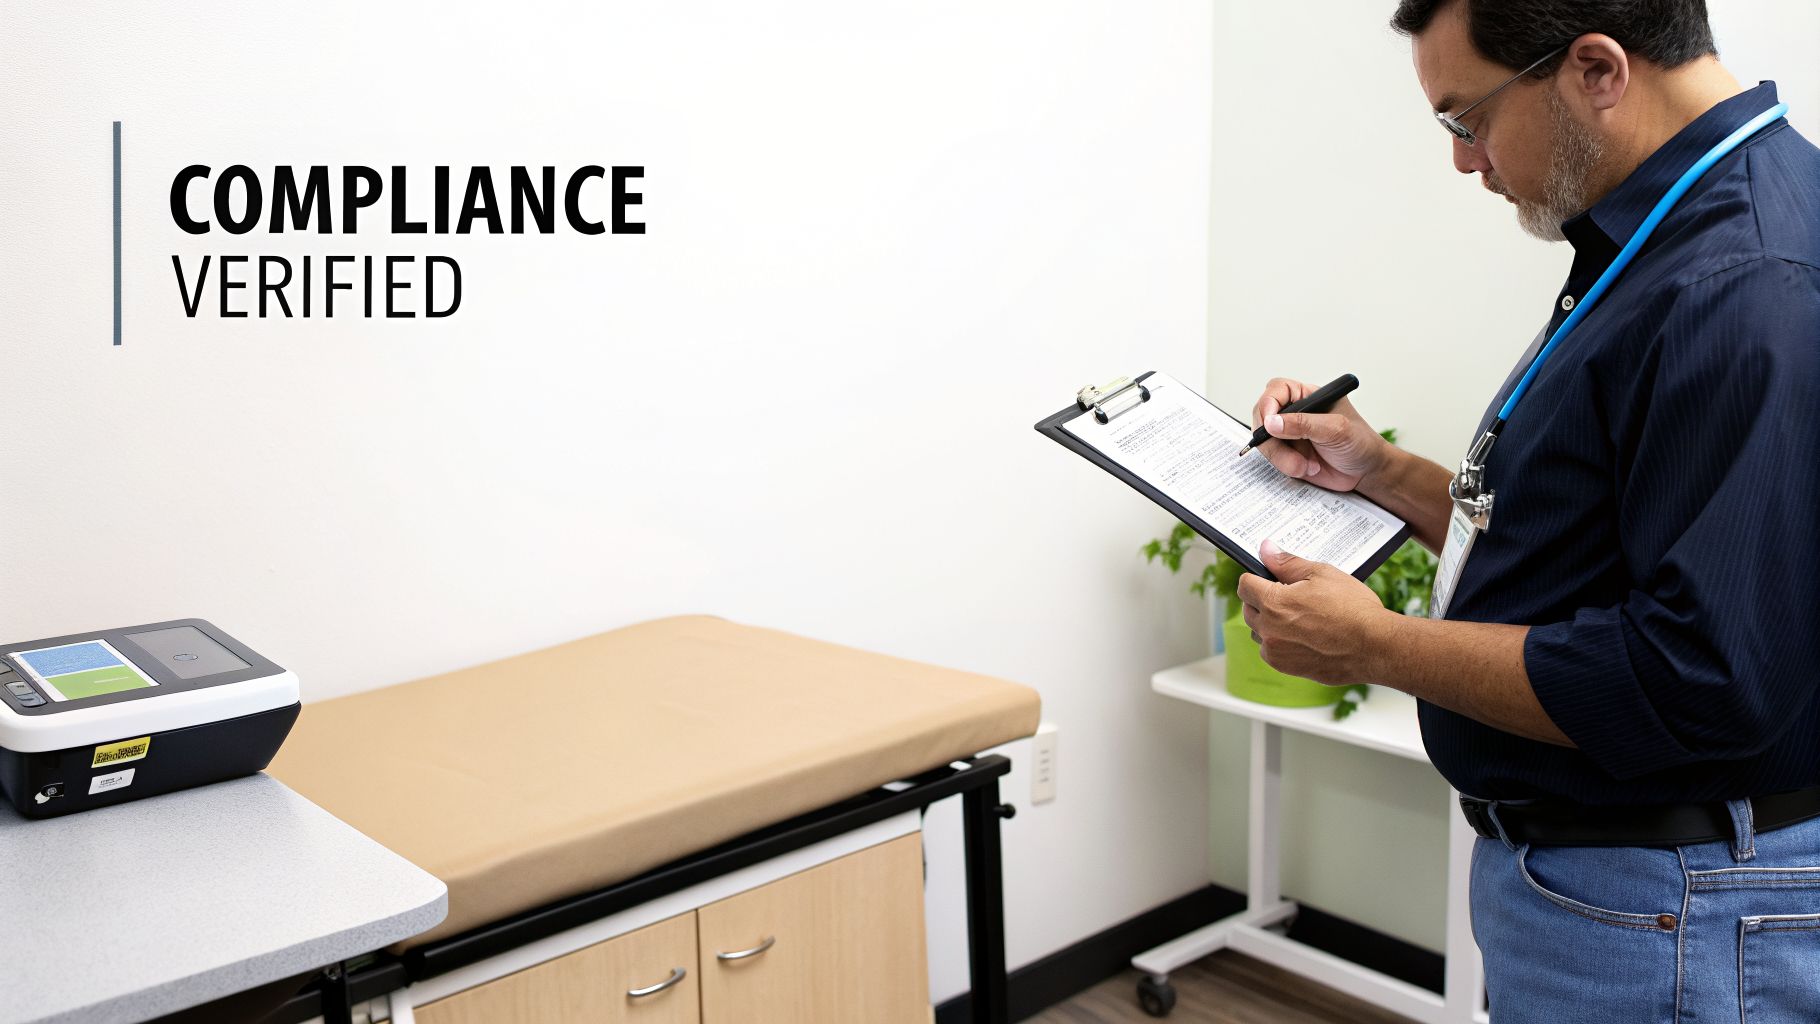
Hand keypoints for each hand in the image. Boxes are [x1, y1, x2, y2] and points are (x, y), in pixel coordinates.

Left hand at [1235, 540, 1395, 685]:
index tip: (1270, 579)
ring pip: (1259, 632)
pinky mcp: (1288, 668)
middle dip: (1262, 600)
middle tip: (1291, 596)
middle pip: (1249, 609)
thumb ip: (1287, 563)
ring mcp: (1277, 652)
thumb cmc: (1353, 609)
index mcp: (1273, 603)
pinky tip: (1305, 636)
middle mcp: (1268, 630)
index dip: (1257, 578)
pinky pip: (1273, 652)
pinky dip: (1282, 643)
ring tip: (1300, 618)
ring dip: (1270, 624)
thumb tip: (1266, 550)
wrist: (1375, 647)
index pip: (1244, 585)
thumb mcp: (1321, 574)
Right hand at [1250, 377, 1393, 492]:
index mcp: (1309, 397)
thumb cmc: (1360, 443)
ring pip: (1265, 441)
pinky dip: (1286, 466)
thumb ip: (1304, 424)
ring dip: (1281, 457)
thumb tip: (1272, 422)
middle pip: (1263, 416)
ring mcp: (1289, 435)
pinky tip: (1307, 469)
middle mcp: (1295, 413)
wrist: (1367, 472)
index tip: (1269, 422)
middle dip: (1271, 437)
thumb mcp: (1336, 429)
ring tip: (1304, 465)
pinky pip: (1273, 459)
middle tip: (1284, 449)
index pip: (1277, 390)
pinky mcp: (1288, 454)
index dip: (1268, 403)